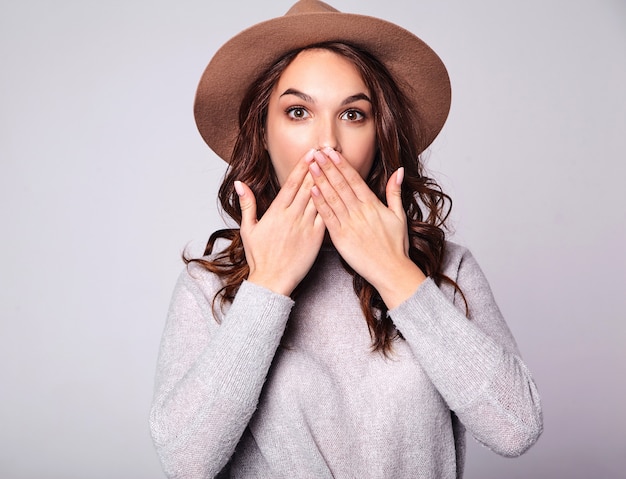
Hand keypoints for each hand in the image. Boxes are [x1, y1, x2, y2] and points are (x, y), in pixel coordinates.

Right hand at [236, 149, 325, 295]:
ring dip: (328, 182)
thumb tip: (240, 184)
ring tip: (336, 167)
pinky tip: (339, 193)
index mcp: (276, 212)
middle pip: (309, 186)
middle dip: (318, 167)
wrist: (272, 281)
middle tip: (327, 152)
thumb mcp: (248, 229)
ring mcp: (306, 227)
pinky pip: (327, 216)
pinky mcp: (317, 238)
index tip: (310, 152)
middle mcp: (293, 216)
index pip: (292, 183)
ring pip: (320, 199)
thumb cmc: (259, 257)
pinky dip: (332, 204)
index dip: (302, 166)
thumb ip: (247, 204)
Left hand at [309, 148, 425, 307]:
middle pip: (341, 184)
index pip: (354, 179)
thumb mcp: (399, 216)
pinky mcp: (340, 237)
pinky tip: (312, 190)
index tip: (332, 152)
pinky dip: (320, 203)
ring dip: (320, 180)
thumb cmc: (396, 246)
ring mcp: (349, 224)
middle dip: (327, 166)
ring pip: (332, 197)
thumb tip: (399, 171)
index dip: (342, 164)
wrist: (391, 271)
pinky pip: (327, 217)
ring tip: (310, 165)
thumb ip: (395, 192)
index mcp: (372, 205)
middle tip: (316, 151)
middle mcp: (360, 212)